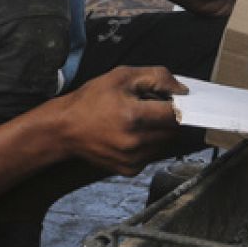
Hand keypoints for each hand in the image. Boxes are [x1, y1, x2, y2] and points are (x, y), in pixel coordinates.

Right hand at [53, 67, 185, 174]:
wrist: (65, 129)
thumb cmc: (91, 100)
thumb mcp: (121, 76)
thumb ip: (156, 77)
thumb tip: (182, 89)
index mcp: (134, 116)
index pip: (176, 114)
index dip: (180, 105)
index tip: (174, 100)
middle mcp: (136, 142)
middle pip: (173, 130)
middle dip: (168, 117)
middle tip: (150, 107)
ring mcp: (133, 159)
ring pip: (164, 143)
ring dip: (159, 131)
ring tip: (137, 121)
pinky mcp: (130, 169)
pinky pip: (152, 155)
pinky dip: (148, 144)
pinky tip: (130, 135)